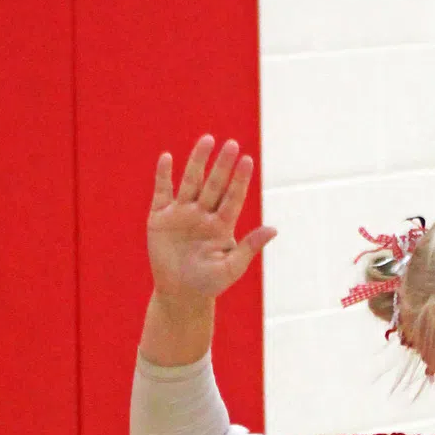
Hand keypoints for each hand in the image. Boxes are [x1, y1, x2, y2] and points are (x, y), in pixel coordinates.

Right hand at [148, 133, 274, 301]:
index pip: (233, 197)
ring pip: (191, 181)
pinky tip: (167, 157)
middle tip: (233, 144)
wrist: (179, 295)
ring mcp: (181, 213)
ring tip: (208, 140)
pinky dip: (163, 175)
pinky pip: (162, 191)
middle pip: (214, 184)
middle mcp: (203, 214)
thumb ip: (250, 247)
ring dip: (198, 161)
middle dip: (222, 166)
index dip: (240, 180)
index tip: (248, 161)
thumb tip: (274, 229)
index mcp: (221, 225)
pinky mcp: (160, 217)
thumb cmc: (209, 283)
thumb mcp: (231, 268)